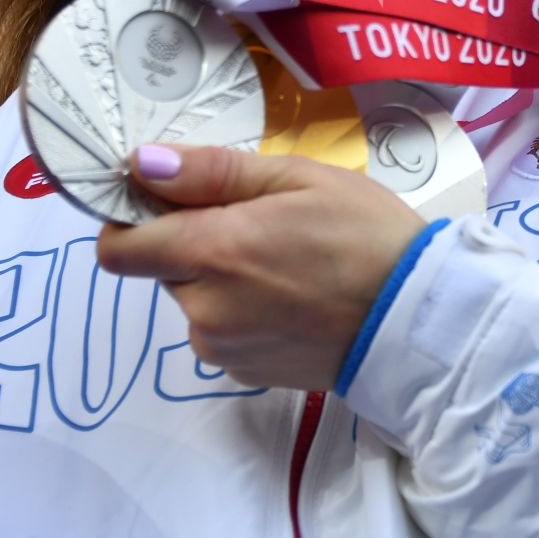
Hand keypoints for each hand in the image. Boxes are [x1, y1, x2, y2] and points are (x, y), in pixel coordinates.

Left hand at [95, 144, 427, 391]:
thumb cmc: (368, 235)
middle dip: (195, 244)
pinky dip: (243, 313)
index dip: (133, 219)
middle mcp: (204, 310)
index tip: (171, 201)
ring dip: (221, 280)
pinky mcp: (244, 374)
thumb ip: (213, 172)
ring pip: (194, 301)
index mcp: (212, 252)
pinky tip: (295, 299)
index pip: (118, 247)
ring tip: (289, 263)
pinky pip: (221, 332)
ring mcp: (223, 349)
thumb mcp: (299, 179)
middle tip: (262, 225)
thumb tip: (142, 163)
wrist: (420, 320)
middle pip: (162, 269)